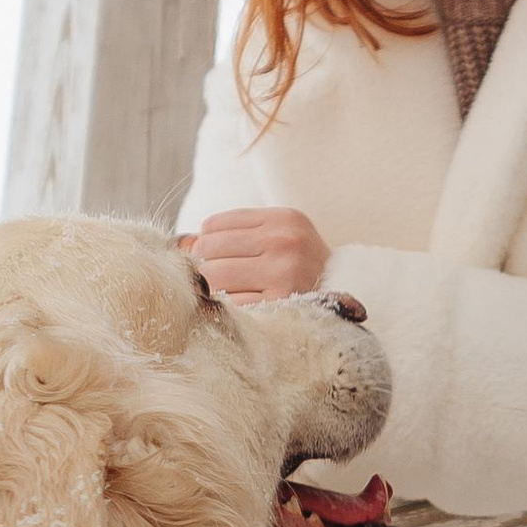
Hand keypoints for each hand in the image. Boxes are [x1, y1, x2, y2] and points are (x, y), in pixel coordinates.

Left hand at [186, 208, 329, 303]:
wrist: (346, 298)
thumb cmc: (300, 267)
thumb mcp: (278, 237)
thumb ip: (233, 235)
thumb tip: (180, 243)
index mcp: (284, 219)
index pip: (214, 226)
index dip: (208, 243)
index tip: (219, 257)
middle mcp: (286, 242)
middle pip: (209, 249)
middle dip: (206, 265)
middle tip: (221, 278)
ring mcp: (284, 273)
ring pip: (214, 276)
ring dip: (213, 288)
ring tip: (230, 292)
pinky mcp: (281, 304)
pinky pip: (230, 304)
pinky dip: (227, 307)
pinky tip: (240, 306)